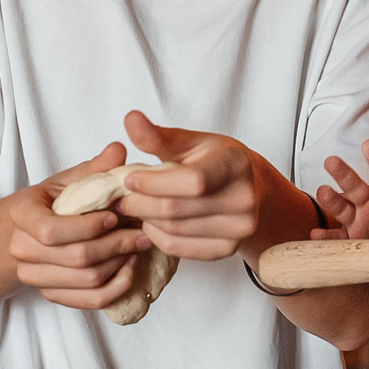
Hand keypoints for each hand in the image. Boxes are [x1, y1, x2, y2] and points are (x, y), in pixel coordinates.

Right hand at [4, 143, 150, 311]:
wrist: (25, 233)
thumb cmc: (50, 204)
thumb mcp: (67, 181)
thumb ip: (93, 169)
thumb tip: (119, 151)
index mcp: (22, 215)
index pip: (51, 231)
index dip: (87, 226)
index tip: (115, 215)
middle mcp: (21, 250)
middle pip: (77, 258)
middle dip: (115, 244)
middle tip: (141, 231)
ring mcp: (35, 277)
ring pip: (87, 280)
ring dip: (119, 263)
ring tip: (137, 245)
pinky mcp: (52, 295)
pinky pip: (90, 301)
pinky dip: (116, 287)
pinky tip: (129, 267)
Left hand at [113, 111, 266, 261]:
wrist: (248, 187)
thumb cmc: (213, 159)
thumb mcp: (189, 142)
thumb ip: (157, 136)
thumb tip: (131, 118)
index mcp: (235, 164)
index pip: (192, 180)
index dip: (153, 183)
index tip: (128, 179)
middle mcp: (243, 199)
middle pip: (177, 210)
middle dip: (140, 203)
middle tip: (119, 198)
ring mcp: (238, 228)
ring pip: (174, 231)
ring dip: (145, 220)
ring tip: (133, 208)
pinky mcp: (228, 249)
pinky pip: (179, 248)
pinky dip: (156, 236)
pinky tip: (150, 222)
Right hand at [313, 139, 368, 241]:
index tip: (368, 144)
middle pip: (354, 184)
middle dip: (343, 173)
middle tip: (331, 160)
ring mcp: (357, 217)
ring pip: (341, 205)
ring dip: (331, 199)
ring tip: (323, 191)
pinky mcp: (350, 236)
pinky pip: (337, 236)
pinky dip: (326, 237)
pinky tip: (315, 235)